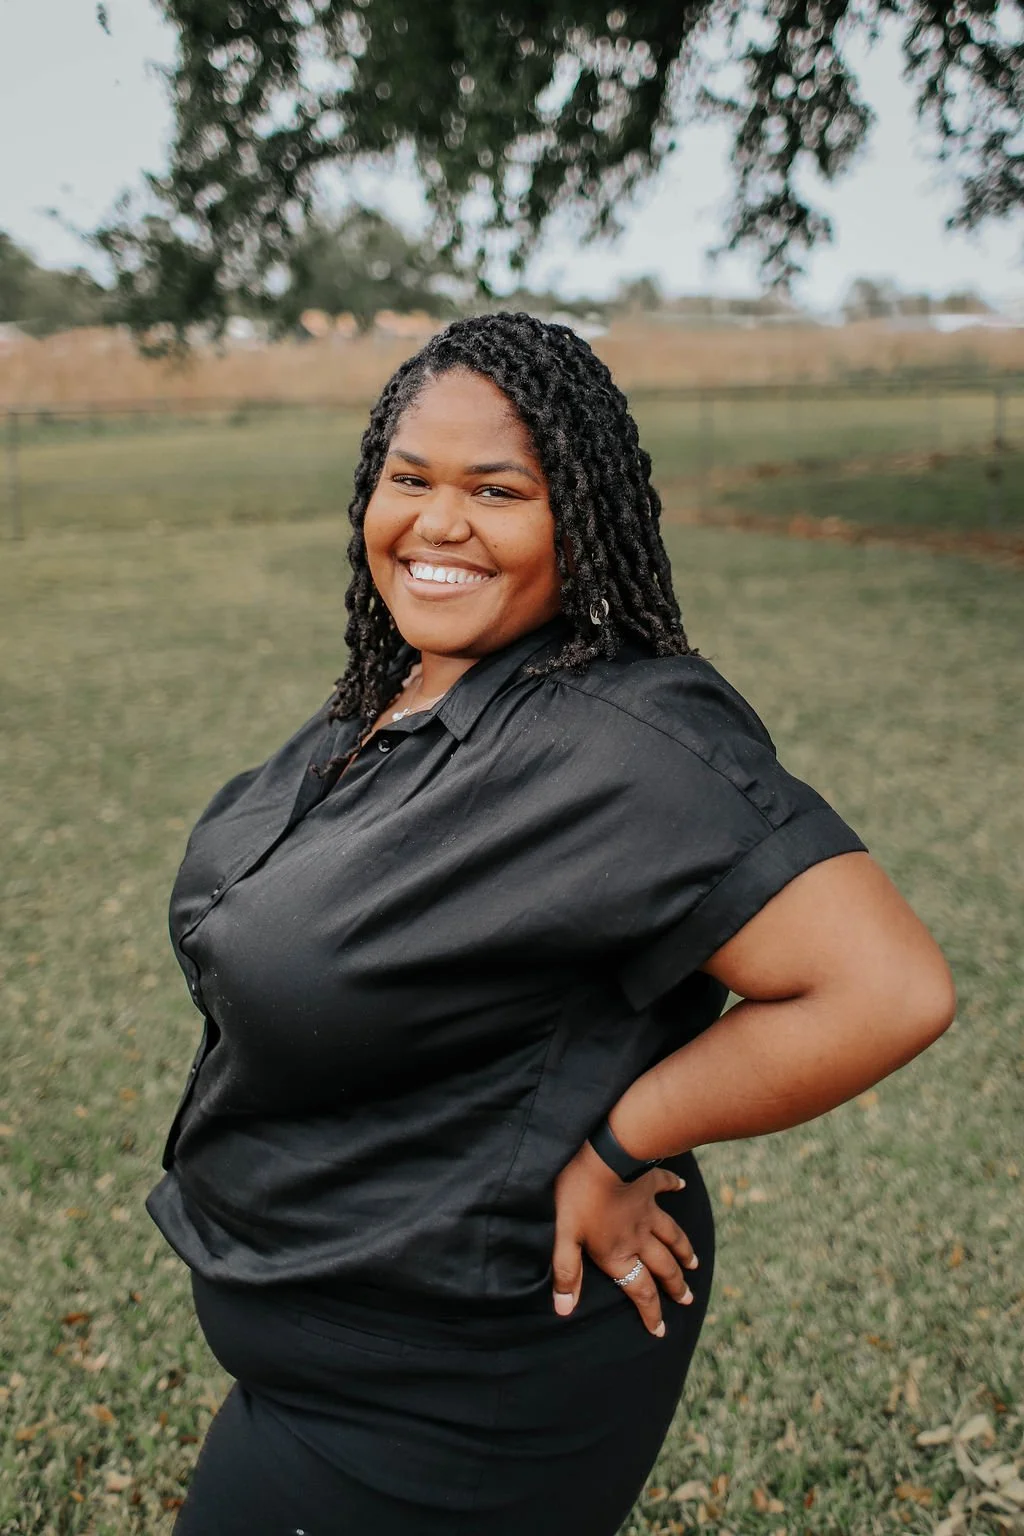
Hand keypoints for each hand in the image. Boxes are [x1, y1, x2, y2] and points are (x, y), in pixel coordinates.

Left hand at [551, 1139, 698, 1335]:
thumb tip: (564, 1309)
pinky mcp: (649, 1184)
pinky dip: (673, 1187)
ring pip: (671, 1236)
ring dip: (683, 1251)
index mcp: (618, 1253)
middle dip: (675, 1286)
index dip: (650, 1313)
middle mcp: (639, 1237)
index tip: (661, 1330)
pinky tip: (681, 1187)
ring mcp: (648, 1210)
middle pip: (662, 1267)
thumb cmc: (578, 1196)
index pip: (639, 1291)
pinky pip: (665, 1186)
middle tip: (687, 1300)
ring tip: (694, 1264)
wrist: (603, 1157)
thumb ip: (567, 1273)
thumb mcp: (565, 1237)